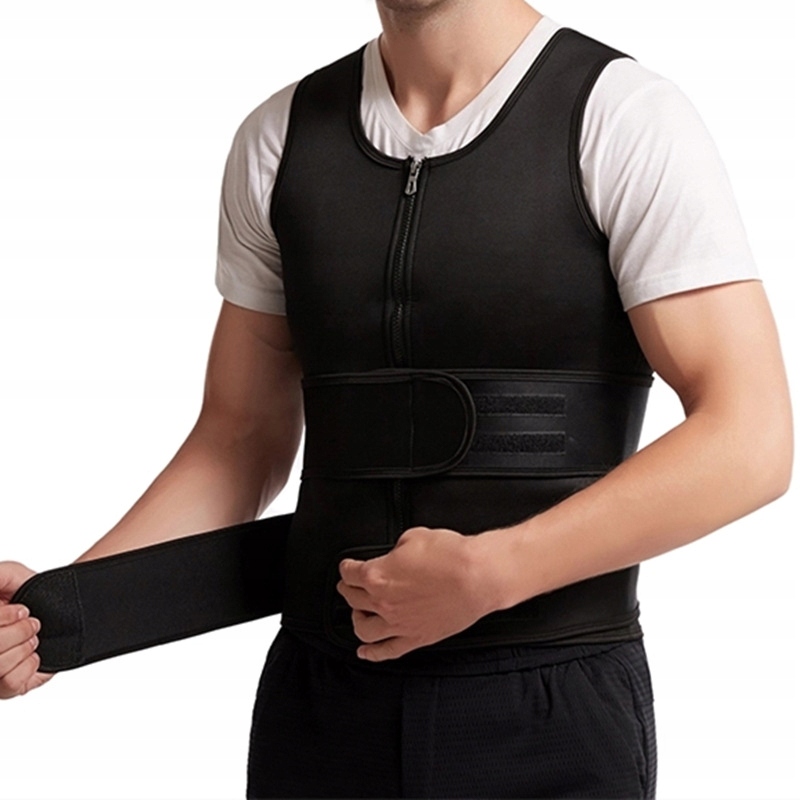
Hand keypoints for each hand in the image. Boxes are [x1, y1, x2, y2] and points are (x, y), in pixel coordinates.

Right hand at [1, 561, 53, 698]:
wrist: (61, 609)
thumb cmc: (32, 591)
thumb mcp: (8, 574)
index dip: (5, 618)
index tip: (23, 609)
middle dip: (18, 632)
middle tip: (33, 623)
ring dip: (24, 647)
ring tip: (34, 639)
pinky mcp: (5, 688)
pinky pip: (9, 683)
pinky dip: (29, 665)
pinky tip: (34, 655)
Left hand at [336, 526, 496, 661]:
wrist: (478, 576)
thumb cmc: (451, 556)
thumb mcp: (414, 536)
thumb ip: (397, 549)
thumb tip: (396, 554)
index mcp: (377, 575)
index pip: (350, 573)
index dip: (346, 567)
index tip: (347, 567)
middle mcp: (383, 602)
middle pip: (352, 599)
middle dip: (347, 590)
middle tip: (348, 586)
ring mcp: (398, 624)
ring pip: (363, 629)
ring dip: (356, 619)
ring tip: (358, 613)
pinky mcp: (416, 638)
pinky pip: (387, 651)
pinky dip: (372, 654)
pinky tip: (365, 652)